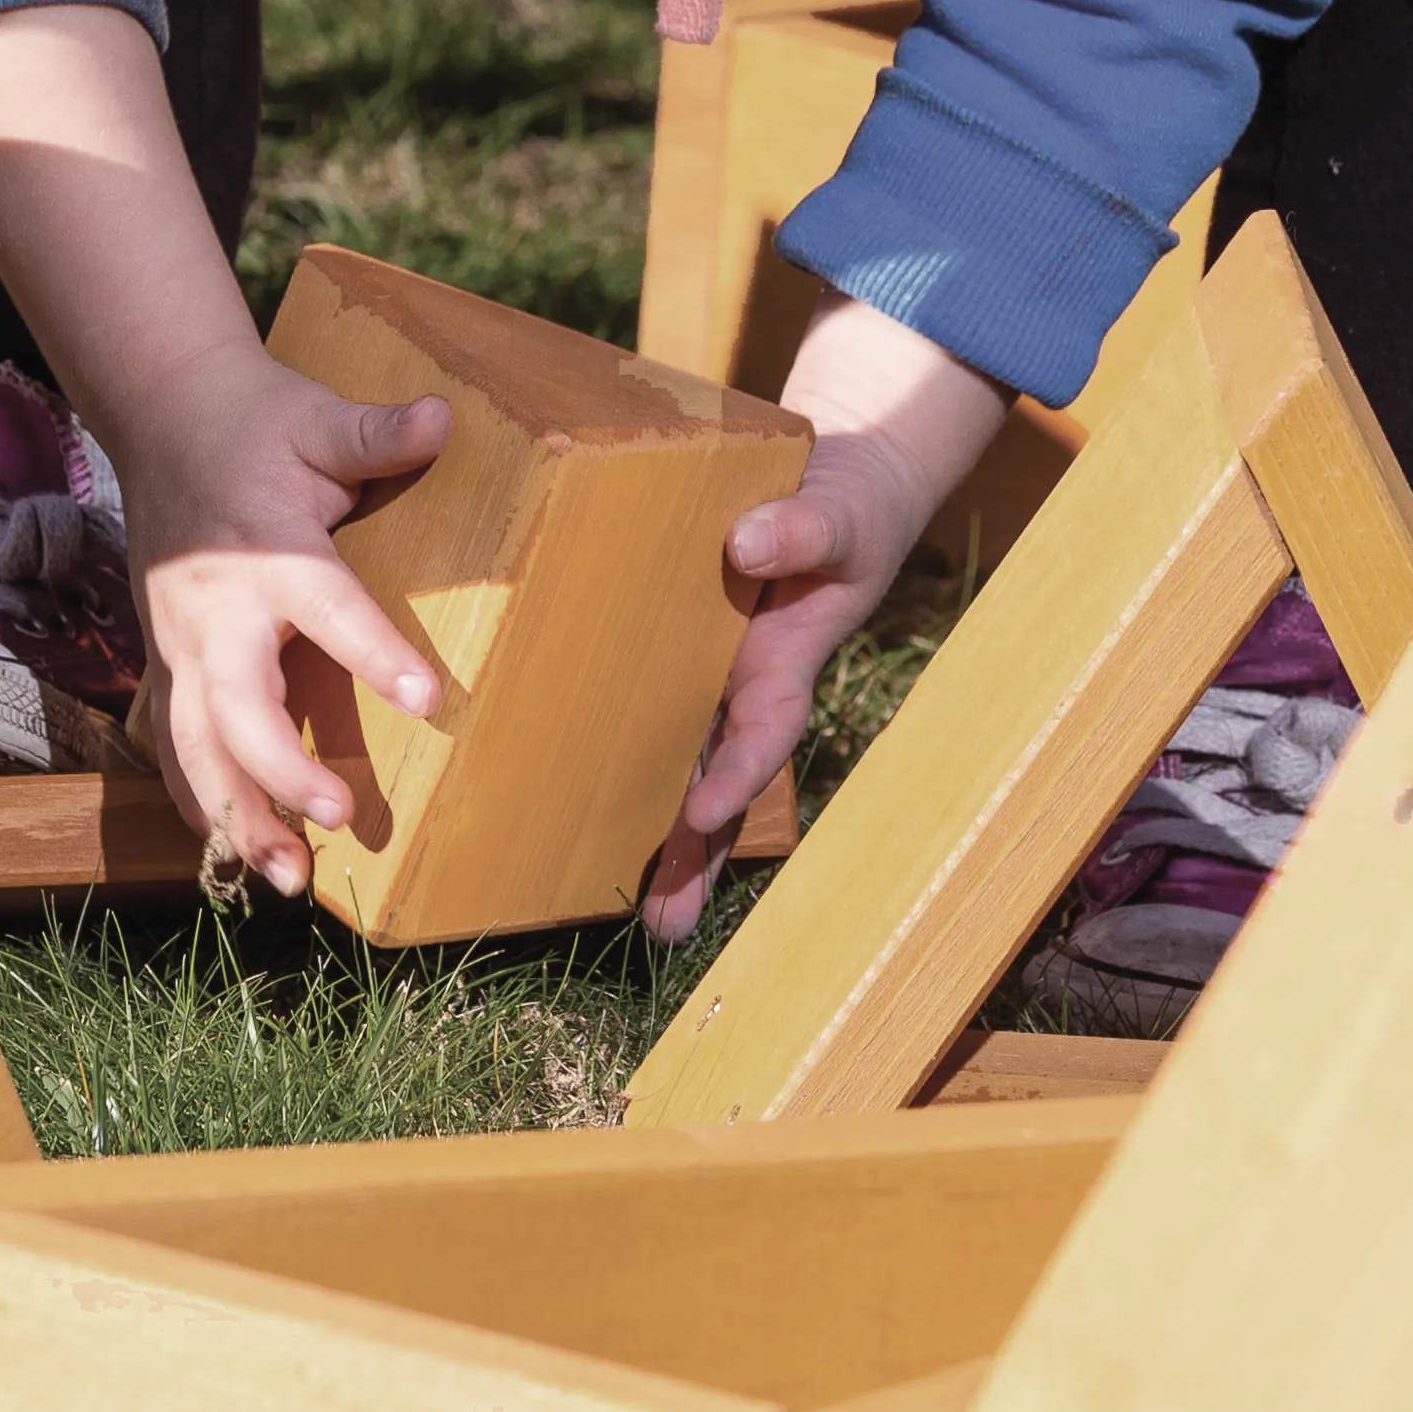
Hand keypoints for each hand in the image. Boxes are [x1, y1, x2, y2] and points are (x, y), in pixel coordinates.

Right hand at [119, 346, 452, 896]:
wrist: (163, 416)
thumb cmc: (256, 423)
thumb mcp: (318, 419)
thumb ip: (376, 434)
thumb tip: (441, 416)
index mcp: (264, 552)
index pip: (325, 606)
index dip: (374, 652)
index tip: (427, 698)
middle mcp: (213, 611)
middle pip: (237, 705)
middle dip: (281, 769)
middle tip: (338, 815)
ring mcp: (179, 644)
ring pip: (194, 747)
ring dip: (238, 816)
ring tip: (289, 880)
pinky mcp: (165, 663)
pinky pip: (174, 746)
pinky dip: (202, 803)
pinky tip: (239, 857)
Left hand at [638, 300, 1009, 945]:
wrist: (834, 485)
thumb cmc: (844, 504)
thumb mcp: (839, 513)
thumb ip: (802, 530)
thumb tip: (747, 545)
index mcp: (785, 661)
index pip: (764, 730)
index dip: (737, 773)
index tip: (701, 811)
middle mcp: (743, 686)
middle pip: (718, 782)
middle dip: (695, 854)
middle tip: (664, 926)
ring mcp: (708, 681)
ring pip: (678, 768)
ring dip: (661, 840)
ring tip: (639, 918)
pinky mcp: (669, 658)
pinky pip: (639, 715)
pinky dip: (611, 762)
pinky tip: (567, 813)